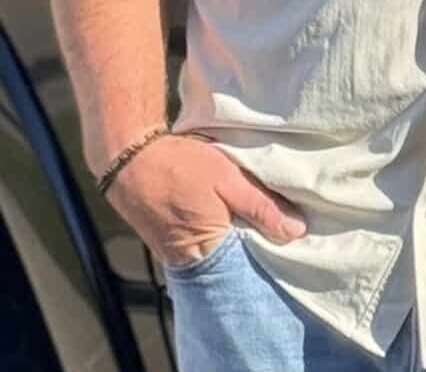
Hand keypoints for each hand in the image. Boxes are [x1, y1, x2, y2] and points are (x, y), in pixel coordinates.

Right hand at [106, 133, 305, 267]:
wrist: (128, 159)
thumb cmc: (177, 165)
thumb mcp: (227, 178)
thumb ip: (261, 206)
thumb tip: (297, 231)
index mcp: (208, 251)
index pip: (250, 267)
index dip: (272, 253)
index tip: (294, 242)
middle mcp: (189, 263)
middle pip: (234, 264)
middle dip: (256, 249)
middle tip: (280, 230)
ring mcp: (175, 257)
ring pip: (218, 256)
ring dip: (236, 241)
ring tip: (258, 223)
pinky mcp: (167, 246)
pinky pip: (200, 249)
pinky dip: (217, 237)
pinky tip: (230, 220)